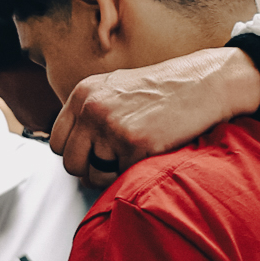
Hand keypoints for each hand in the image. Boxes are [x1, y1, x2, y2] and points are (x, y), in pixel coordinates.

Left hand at [51, 48, 259, 187]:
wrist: (202, 83)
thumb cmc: (162, 91)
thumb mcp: (115, 89)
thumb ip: (90, 112)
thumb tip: (70, 148)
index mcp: (83, 94)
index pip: (57, 142)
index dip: (75, 154)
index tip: (93, 156)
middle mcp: (92, 108)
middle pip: (70, 163)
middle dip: (90, 170)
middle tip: (114, 164)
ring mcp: (111, 125)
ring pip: (93, 175)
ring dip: (112, 175)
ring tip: (133, 157)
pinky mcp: (133, 143)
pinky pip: (121, 177)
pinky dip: (134, 172)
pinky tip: (150, 153)